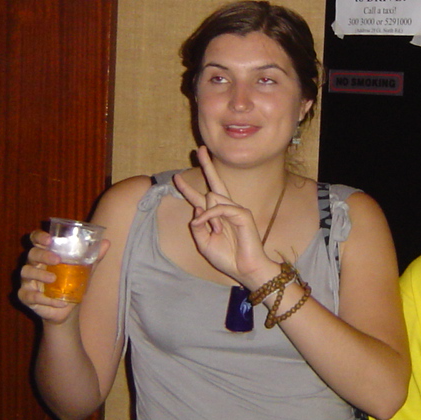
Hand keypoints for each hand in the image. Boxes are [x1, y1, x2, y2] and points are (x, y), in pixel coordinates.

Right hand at [17, 229, 107, 323]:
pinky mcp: (25, 296)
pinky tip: (58, 301)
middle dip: (42, 255)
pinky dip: (43, 299)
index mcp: (45, 254)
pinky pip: (29, 295)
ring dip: (40, 275)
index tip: (49, 239)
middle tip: (57, 260)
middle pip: (32, 254)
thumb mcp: (84, 271)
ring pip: (26, 272)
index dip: (39, 236)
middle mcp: (33, 265)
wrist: (66, 311)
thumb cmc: (72, 284)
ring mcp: (27, 281)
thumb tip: (107, 242)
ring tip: (54, 279)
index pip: (36, 239)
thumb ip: (93, 257)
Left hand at [173, 147, 275, 287]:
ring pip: (213, 197)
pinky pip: (220, 208)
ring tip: (215, 231)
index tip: (175, 178)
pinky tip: (212, 227)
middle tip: (200, 149)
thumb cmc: (227, 258)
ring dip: (208, 215)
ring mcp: (235, 209)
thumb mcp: (204, 243)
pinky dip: (211, 216)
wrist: (245, 269)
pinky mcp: (242, 214)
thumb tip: (197, 209)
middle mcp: (226, 209)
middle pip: (215, 182)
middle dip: (207, 165)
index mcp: (216, 217)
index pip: (200, 198)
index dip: (187, 189)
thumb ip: (198, 227)